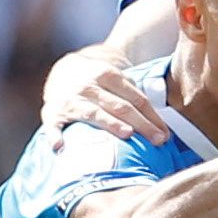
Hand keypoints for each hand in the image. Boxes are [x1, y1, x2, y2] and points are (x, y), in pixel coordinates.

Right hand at [46, 49, 172, 144]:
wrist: (63, 70)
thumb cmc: (100, 84)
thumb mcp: (117, 80)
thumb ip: (134, 98)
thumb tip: (162, 128)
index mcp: (108, 75)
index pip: (136, 99)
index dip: (152, 117)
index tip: (165, 134)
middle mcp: (89, 85)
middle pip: (120, 107)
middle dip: (141, 124)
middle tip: (158, 140)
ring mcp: (70, 99)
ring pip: (93, 113)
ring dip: (110, 124)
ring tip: (128, 134)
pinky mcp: (51, 113)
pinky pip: (52, 126)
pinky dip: (55, 136)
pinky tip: (60, 147)